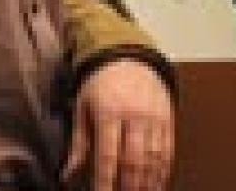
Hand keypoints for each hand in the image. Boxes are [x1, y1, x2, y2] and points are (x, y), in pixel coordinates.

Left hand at [62, 58, 173, 190]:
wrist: (128, 57)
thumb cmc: (100, 85)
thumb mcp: (82, 108)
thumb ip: (78, 143)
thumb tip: (67, 175)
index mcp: (109, 112)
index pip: (108, 156)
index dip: (105, 182)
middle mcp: (134, 115)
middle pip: (134, 160)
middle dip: (129, 185)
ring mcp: (154, 116)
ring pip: (154, 157)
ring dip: (148, 181)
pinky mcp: (168, 117)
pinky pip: (168, 148)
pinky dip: (164, 169)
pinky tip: (158, 182)